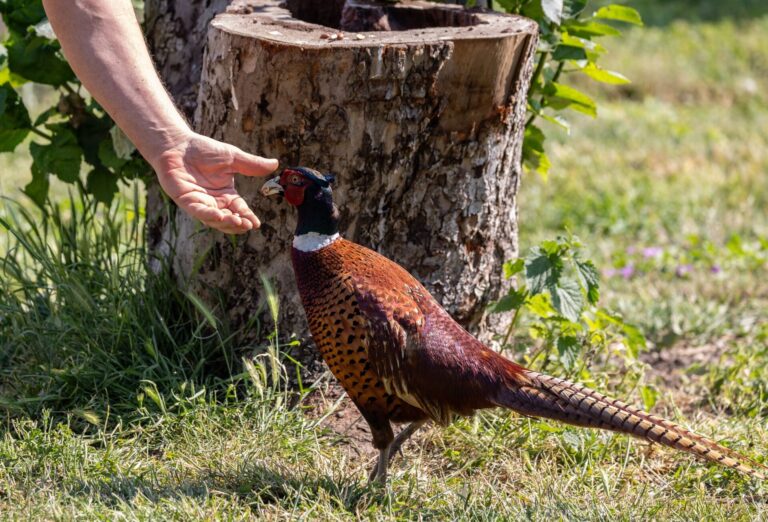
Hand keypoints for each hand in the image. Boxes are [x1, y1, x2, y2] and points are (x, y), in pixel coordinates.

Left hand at [152, 131, 277, 233]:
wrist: (177, 144)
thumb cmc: (203, 150)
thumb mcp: (232, 157)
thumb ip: (252, 164)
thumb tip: (275, 164)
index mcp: (226, 194)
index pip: (240, 209)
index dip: (248, 217)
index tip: (257, 224)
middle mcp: (214, 202)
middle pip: (228, 219)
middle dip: (238, 224)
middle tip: (247, 224)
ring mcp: (199, 203)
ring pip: (214, 220)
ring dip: (225, 223)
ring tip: (237, 222)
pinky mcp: (186, 200)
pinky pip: (198, 211)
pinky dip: (208, 215)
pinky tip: (219, 216)